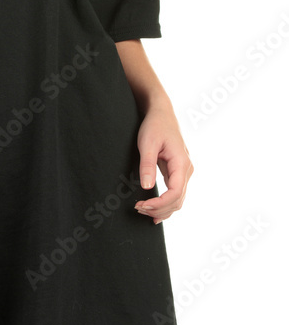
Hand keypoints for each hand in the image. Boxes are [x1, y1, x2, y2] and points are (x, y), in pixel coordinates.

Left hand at [134, 103, 193, 223]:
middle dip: (159, 209)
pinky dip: (166, 204)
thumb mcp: (147, 143)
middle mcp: (186, 170)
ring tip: (142, 210)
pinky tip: (154, 211)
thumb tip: (147, 187)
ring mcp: (183, 172)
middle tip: (138, 209)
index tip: (142, 206)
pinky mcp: (177, 172)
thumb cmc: (155, 126)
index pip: (176, 192)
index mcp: (181, 163)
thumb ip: (147, 165)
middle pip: (178, 200)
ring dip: (162, 209)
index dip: (160, 204)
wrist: (161, 113)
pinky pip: (175, 193)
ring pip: (178, 199)